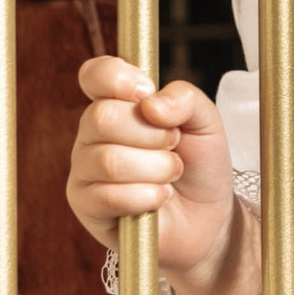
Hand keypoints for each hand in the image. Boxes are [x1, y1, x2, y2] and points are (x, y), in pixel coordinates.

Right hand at [68, 57, 240, 284]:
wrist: (208, 218)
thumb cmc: (200, 166)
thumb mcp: (206, 123)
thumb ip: (185, 99)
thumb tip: (150, 104)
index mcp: (117, 103)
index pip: (95, 75)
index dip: (115, 78)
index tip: (145, 92)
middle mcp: (93, 133)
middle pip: (102, 118)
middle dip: (153, 135)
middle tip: (174, 147)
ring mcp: (85, 169)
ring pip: (108, 161)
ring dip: (155, 169)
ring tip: (171, 174)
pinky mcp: (86, 206)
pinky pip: (108, 196)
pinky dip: (146, 197)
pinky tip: (159, 198)